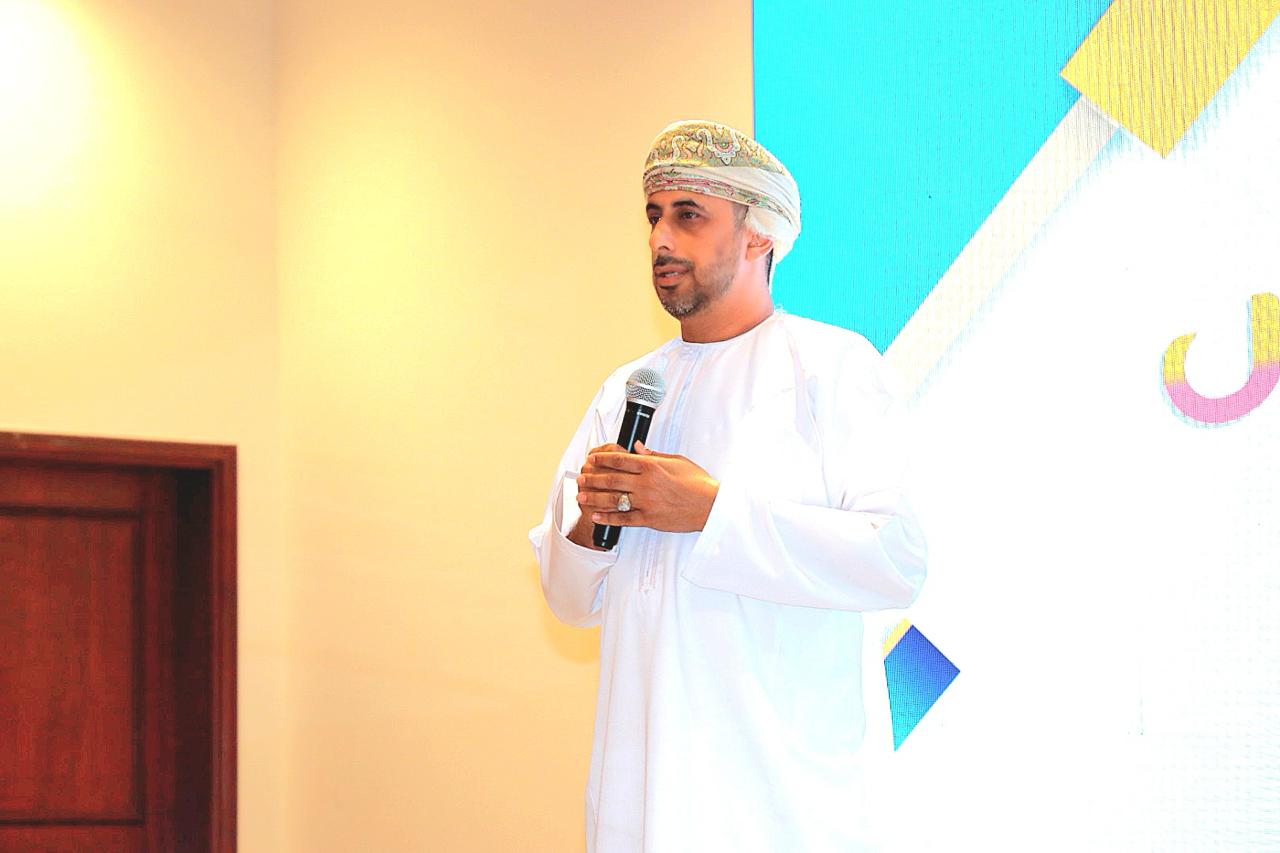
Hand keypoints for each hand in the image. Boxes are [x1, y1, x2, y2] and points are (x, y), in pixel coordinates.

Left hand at [576, 441, 718, 532]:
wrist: (710, 506)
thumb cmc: (697, 483)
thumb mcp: (677, 461)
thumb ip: (654, 455)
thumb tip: (638, 448)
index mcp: (652, 467)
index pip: (620, 460)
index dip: (603, 459)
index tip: (592, 459)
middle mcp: (646, 484)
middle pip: (612, 479)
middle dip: (593, 478)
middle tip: (581, 477)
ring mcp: (646, 503)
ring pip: (613, 499)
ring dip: (594, 497)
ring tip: (581, 496)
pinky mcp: (649, 519)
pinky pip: (624, 519)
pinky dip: (609, 518)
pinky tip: (597, 516)